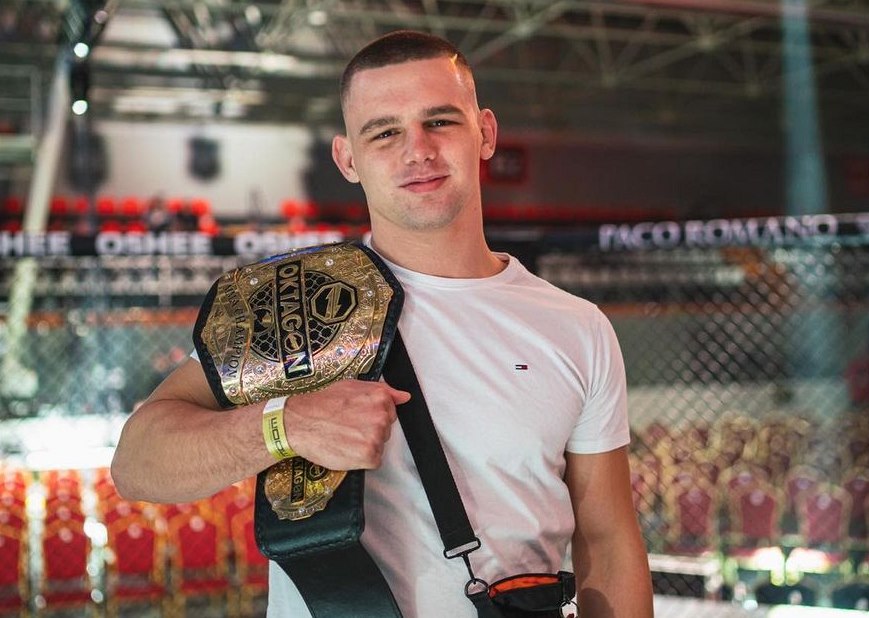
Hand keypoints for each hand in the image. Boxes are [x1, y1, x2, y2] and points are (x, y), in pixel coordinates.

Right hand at [281, 379, 410, 469]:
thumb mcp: (353, 386)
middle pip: (385, 430)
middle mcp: (382, 416)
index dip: (371, 417)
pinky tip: (345, 449)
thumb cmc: (322, 403)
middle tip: (348, 427)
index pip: (390, 413)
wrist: (299, 422)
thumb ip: (383, 390)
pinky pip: (374, 461)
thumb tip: (404, 397)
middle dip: (369, 431)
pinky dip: (360, 459)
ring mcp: (376, 437)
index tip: (356, 417)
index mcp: (381, 398)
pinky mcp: (369, 456)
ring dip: (365, 445)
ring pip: (380, 445)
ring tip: (344, 437)